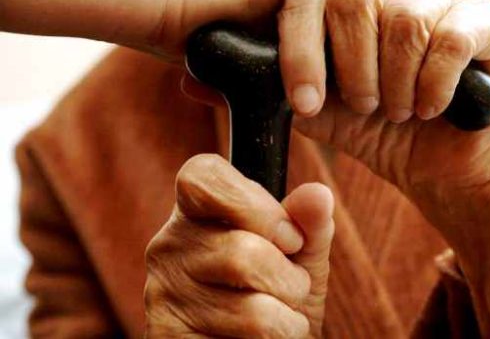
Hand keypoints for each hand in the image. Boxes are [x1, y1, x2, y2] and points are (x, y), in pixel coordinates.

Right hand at [144, 155, 333, 337]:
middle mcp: (169, 246)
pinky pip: (247, 334)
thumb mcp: (303, 258)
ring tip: (279, 319)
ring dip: (286, 317)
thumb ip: (310, 224)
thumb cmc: (280, 299)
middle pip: (241, 250)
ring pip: (249, 305)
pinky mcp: (167, 337)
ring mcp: (162, 295)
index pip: (202, 176)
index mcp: (196, 212)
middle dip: (289, 278)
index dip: (253, 204)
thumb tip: (317, 194)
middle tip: (292, 288)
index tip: (289, 236)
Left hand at [273, 0, 489, 336]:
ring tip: (401, 111)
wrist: (443, 169)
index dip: (301, 52)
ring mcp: (440, 0)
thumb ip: (272, 87)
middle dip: (353, 69)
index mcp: (351, 2)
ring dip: (395, 84)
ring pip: (403, 19)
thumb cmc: (381, 133)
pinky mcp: (482, 22)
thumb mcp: (320, 112)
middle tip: (366, 107)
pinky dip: (433, 85)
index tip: (306, 105)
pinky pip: (448, 38)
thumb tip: (198, 77)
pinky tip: (432, 109)